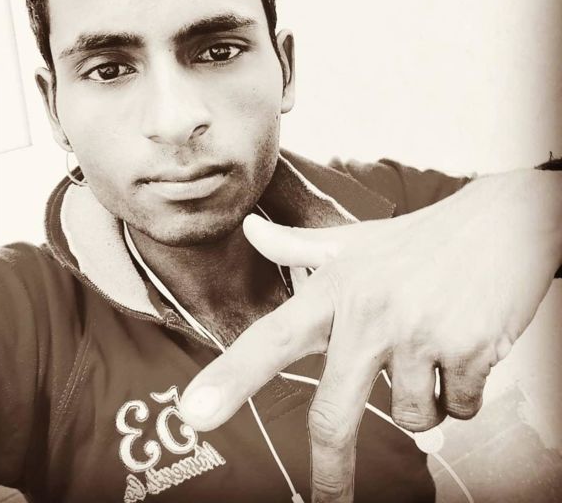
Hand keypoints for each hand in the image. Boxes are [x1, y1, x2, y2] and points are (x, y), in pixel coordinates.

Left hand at [179, 170, 561, 501]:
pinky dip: (462, 395)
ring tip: (434, 350)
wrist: (504, 224)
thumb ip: (294, 245)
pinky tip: (465, 349)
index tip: (195, 413)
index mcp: (336, 288)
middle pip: (333, 414)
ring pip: (411, 417)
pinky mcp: (469, 351)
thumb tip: (248, 229)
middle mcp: (370, 313)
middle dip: (329, 474)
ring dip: (423, 403)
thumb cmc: (420, 238)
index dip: (231, 378)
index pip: (272, 338)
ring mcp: (420, 334)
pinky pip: (460, 409)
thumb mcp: (353, 240)